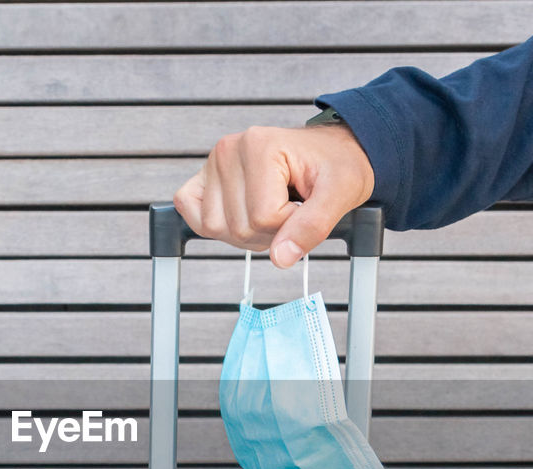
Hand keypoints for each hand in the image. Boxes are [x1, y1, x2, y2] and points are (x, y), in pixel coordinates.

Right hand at [173, 123, 373, 267]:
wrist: (332, 153)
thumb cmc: (336, 167)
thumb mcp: (340, 194)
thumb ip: (312, 227)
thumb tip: (281, 258)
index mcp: (259, 146)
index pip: (263, 218)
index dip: (290, 226)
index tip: (307, 206)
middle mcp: (228, 150)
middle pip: (239, 228)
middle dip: (269, 233)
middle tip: (291, 210)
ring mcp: (212, 164)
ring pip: (216, 229)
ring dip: (247, 233)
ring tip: (271, 210)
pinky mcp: (203, 179)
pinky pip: (191, 214)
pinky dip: (215, 227)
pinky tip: (241, 215)